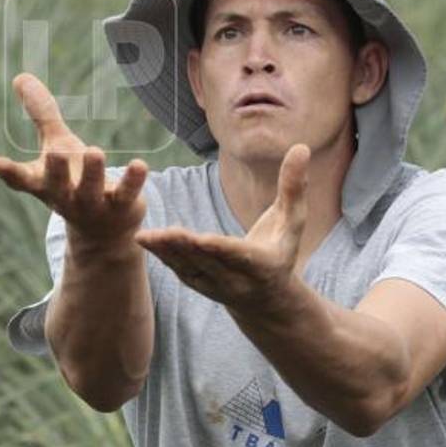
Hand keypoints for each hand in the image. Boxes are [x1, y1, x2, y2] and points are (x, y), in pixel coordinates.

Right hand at [0, 73, 149, 247]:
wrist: (103, 232)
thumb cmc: (73, 179)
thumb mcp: (56, 146)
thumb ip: (41, 114)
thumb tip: (20, 76)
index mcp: (44, 183)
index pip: (22, 180)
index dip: (10, 173)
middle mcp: (65, 196)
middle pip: (57, 184)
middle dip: (56, 170)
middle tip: (55, 152)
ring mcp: (92, 204)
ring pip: (91, 190)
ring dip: (93, 173)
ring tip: (95, 152)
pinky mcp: (121, 206)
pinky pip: (127, 194)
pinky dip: (133, 181)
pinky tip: (140, 165)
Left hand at [134, 143, 310, 313]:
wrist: (268, 299)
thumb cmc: (281, 248)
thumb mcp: (292, 220)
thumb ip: (293, 186)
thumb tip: (301, 147)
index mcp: (264, 265)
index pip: (241, 256)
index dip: (221, 249)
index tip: (202, 239)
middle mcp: (238, 281)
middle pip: (210, 264)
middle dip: (187, 249)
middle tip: (167, 233)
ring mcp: (215, 286)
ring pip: (189, 269)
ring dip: (168, 253)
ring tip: (146, 236)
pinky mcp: (198, 285)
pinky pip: (177, 270)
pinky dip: (161, 256)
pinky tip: (144, 239)